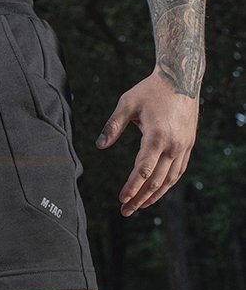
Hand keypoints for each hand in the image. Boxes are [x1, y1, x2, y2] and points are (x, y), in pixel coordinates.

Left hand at [95, 70, 199, 216]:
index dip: (132, 187)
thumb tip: (99, 146)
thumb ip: (112, 126)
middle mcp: (174, 145)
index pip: (143, 170)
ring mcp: (184, 146)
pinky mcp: (188, 144)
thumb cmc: (150, 90)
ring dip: (154, 196)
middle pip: (156, 180)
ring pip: (170, 179)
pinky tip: (156, 191)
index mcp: (157, 136)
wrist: (181, 78)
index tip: (121, 199)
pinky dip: (167, 184)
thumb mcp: (126, 103)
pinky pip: (178, 170)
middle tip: (125, 211)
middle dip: (140, 198)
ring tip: (139, 207)